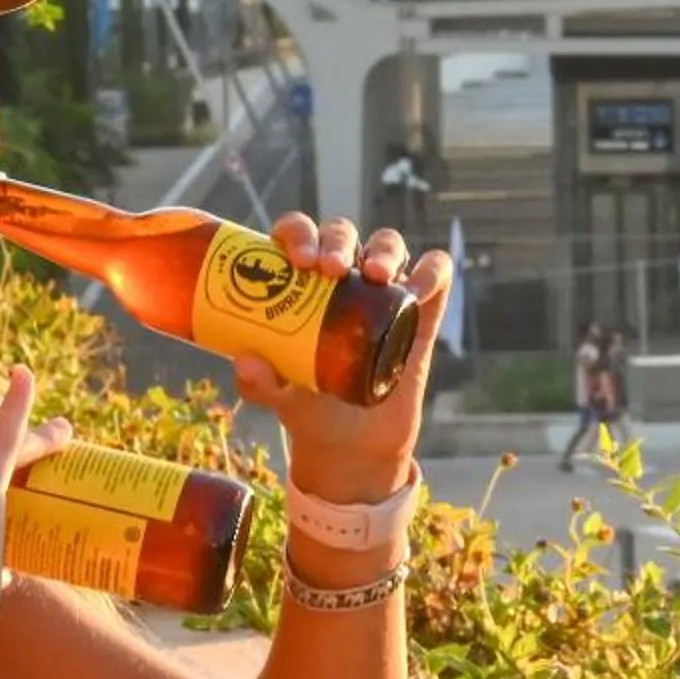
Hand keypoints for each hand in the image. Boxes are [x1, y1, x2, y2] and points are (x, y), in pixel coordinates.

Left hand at [236, 216, 451, 507]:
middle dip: (337, 240)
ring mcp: (383, 291)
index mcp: (301, 280)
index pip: (298, 235)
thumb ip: (259, 382)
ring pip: (389, 245)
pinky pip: (434, 274)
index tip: (297, 260)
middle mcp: (344, 277)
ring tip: (376, 275)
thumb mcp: (277, 395)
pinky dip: (429, 272)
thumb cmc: (307, 405)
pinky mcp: (421, 312)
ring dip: (383, 250)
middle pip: (342, 234)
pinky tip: (415, 291)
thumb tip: (245, 360)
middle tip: (330, 268)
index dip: (297, 234)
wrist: (353, 444)